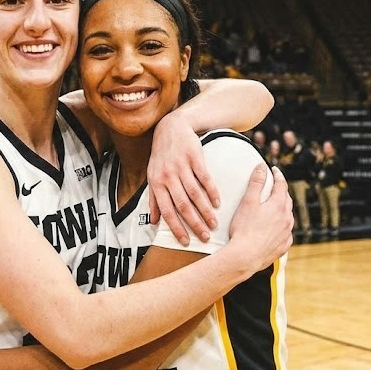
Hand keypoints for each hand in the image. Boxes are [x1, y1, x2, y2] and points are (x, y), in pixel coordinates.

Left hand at [148, 114, 219, 244]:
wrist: (171, 128)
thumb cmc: (162, 156)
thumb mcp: (153, 176)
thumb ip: (153, 199)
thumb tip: (153, 221)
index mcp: (156, 184)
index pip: (167, 211)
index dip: (176, 228)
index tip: (186, 241)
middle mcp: (167, 176)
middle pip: (182, 205)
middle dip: (194, 224)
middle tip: (205, 237)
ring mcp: (181, 166)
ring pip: (194, 194)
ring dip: (205, 211)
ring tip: (214, 223)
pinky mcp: (194, 158)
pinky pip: (204, 178)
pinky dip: (211, 192)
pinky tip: (217, 203)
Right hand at [227, 165, 292, 272]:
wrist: (245, 256)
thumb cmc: (244, 229)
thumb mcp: (248, 202)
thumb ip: (256, 183)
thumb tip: (262, 168)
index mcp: (279, 205)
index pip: (281, 185)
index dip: (278, 175)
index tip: (274, 170)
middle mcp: (287, 219)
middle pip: (286, 200)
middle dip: (281, 191)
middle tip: (274, 187)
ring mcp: (286, 233)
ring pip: (288, 217)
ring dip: (282, 210)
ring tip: (274, 208)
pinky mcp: (283, 246)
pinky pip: (286, 233)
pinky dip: (281, 228)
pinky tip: (275, 229)